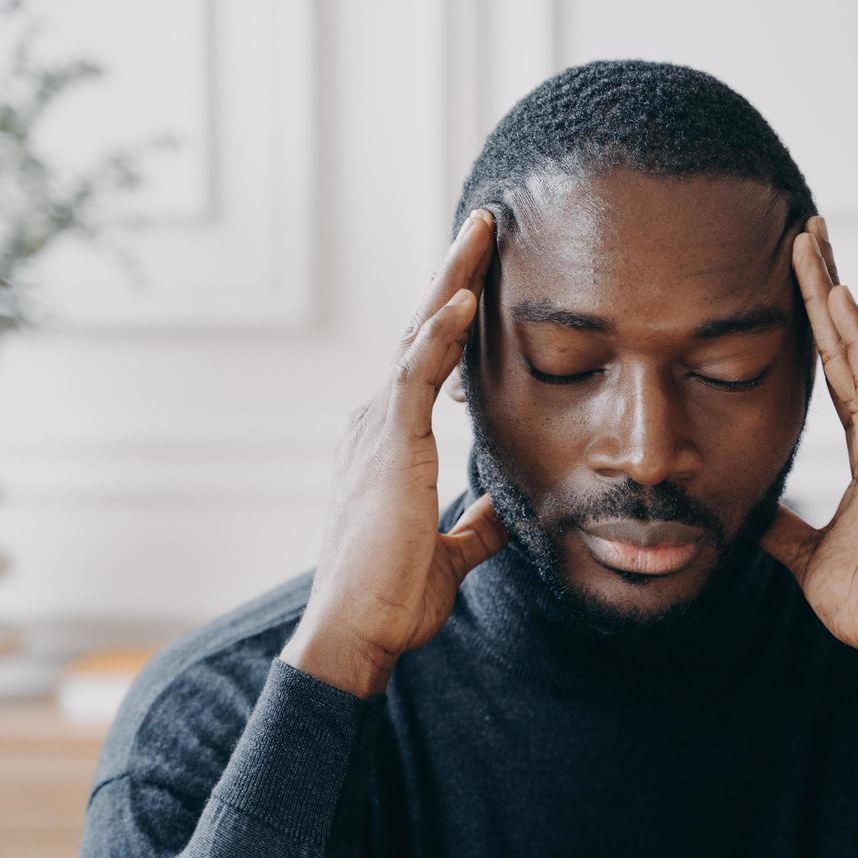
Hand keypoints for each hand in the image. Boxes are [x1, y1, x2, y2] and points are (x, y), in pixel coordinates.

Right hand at [281, 209, 509, 696]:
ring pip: (418, 336)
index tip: (482, 279)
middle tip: (484, 226)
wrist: (355, 631)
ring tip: (481, 232)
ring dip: (452, 281)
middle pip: (420, 332)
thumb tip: (502, 513)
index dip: (453, 318)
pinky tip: (466, 298)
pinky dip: (441, 333)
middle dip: (453, 276)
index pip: (426, 363)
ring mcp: (377, 428)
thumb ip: (474, 524)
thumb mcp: (449, 553)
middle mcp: (375, 422)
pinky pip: (415, 373)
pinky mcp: (389, 444)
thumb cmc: (391, 597)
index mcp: (388, 443)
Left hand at [758, 217, 857, 700]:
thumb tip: (750, 512)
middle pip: (850, 343)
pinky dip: (855, 338)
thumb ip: (783, 524)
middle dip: (825, 284)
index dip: (818, 319)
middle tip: (803, 229)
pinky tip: (838, 297)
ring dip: (833, 293)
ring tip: (809, 241)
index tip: (799, 271)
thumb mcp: (807, 554)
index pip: (838, 367)